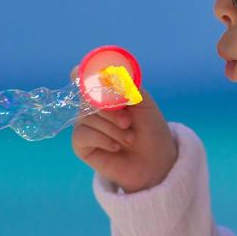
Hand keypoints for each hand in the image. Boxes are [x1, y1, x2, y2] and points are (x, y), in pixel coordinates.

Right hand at [70, 66, 177, 192]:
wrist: (156, 161)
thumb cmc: (151, 130)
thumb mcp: (143, 102)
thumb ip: (125, 86)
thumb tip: (105, 75)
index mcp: (105, 93)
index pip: (85, 78)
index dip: (82, 74)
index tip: (83, 74)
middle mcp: (91, 107)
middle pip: (86, 98)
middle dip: (110, 111)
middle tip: (128, 123)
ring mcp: (84, 125)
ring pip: (86, 118)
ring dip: (112, 129)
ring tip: (129, 138)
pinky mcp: (81, 145)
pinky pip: (83, 135)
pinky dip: (103, 139)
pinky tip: (116, 147)